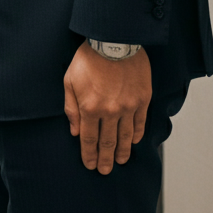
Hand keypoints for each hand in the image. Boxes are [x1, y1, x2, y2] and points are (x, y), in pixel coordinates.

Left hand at [63, 41, 150, 174]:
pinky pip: (140, 123)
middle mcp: (110, 111)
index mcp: (90, 108)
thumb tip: (75, 131)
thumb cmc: (88, 58)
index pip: (89, 139)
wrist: (114, 41)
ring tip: (120, 162)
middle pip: (108, 142)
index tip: (90, 165)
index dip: (89, 154)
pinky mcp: (142, 100)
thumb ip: (71, 108)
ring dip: (122, 152)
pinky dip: (136, 135)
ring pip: (125, 136)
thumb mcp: (70, 80)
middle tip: (105, 171)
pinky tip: (133, 142)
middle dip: (105, 159)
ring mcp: (128, 107)